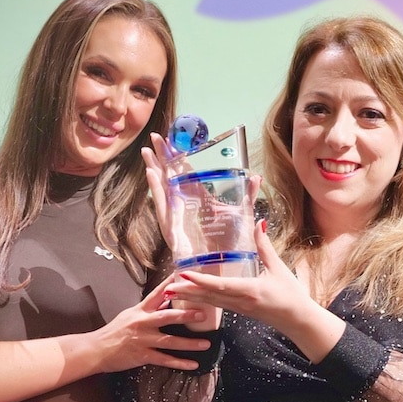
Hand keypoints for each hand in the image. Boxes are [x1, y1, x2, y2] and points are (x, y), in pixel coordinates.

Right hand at [94, 270, 216, 371]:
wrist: (96, 350)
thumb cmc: (114, 332)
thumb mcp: (130, 315)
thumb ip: (149, 309)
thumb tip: (168, 300)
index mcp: (140, 311)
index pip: (157, 294)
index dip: (170, 285)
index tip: (184, 277)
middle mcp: (142, 323)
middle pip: (166, 316)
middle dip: (185, 315)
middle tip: (202, 314)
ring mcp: (143, 339)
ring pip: (170, 341)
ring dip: (189, 343)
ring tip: (206, 344)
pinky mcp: (142, 355)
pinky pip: (165, 359)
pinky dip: (179, 363)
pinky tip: (193, 364)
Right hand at [143, 132, 262, 260]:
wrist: (219, 265)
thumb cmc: (229, 242)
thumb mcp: (241, 214)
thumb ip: (247, 194)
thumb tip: (255, 176)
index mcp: (198, 197)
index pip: (186, 171)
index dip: (179, 155)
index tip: (172, 138)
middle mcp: (184, 203)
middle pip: (170, 174)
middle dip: (162, 156)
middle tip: (155, 136)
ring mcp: (175, 213)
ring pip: (162, 186)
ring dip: (154, 168)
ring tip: (147, 151)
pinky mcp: (171, 225)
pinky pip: (161, 205)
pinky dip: (156, 190)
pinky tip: (151, 174)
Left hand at [160, 220, 304, 325]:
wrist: (297, 321)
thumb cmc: (291, 295)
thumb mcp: (278, 269)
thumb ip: (265, 246)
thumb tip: (259, 222)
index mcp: (249, 290)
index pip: (220, 285)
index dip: (200, 281)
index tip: (183, 275)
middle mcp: (239, 301)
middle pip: (208, 296)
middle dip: (186, 292)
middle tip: (165, 288)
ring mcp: (238, 308)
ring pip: (209, 302)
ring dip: (189, 297)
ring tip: (170, 293)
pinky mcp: (239, 311)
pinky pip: (216, 305)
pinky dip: (201, 300)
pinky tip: (191, 297)